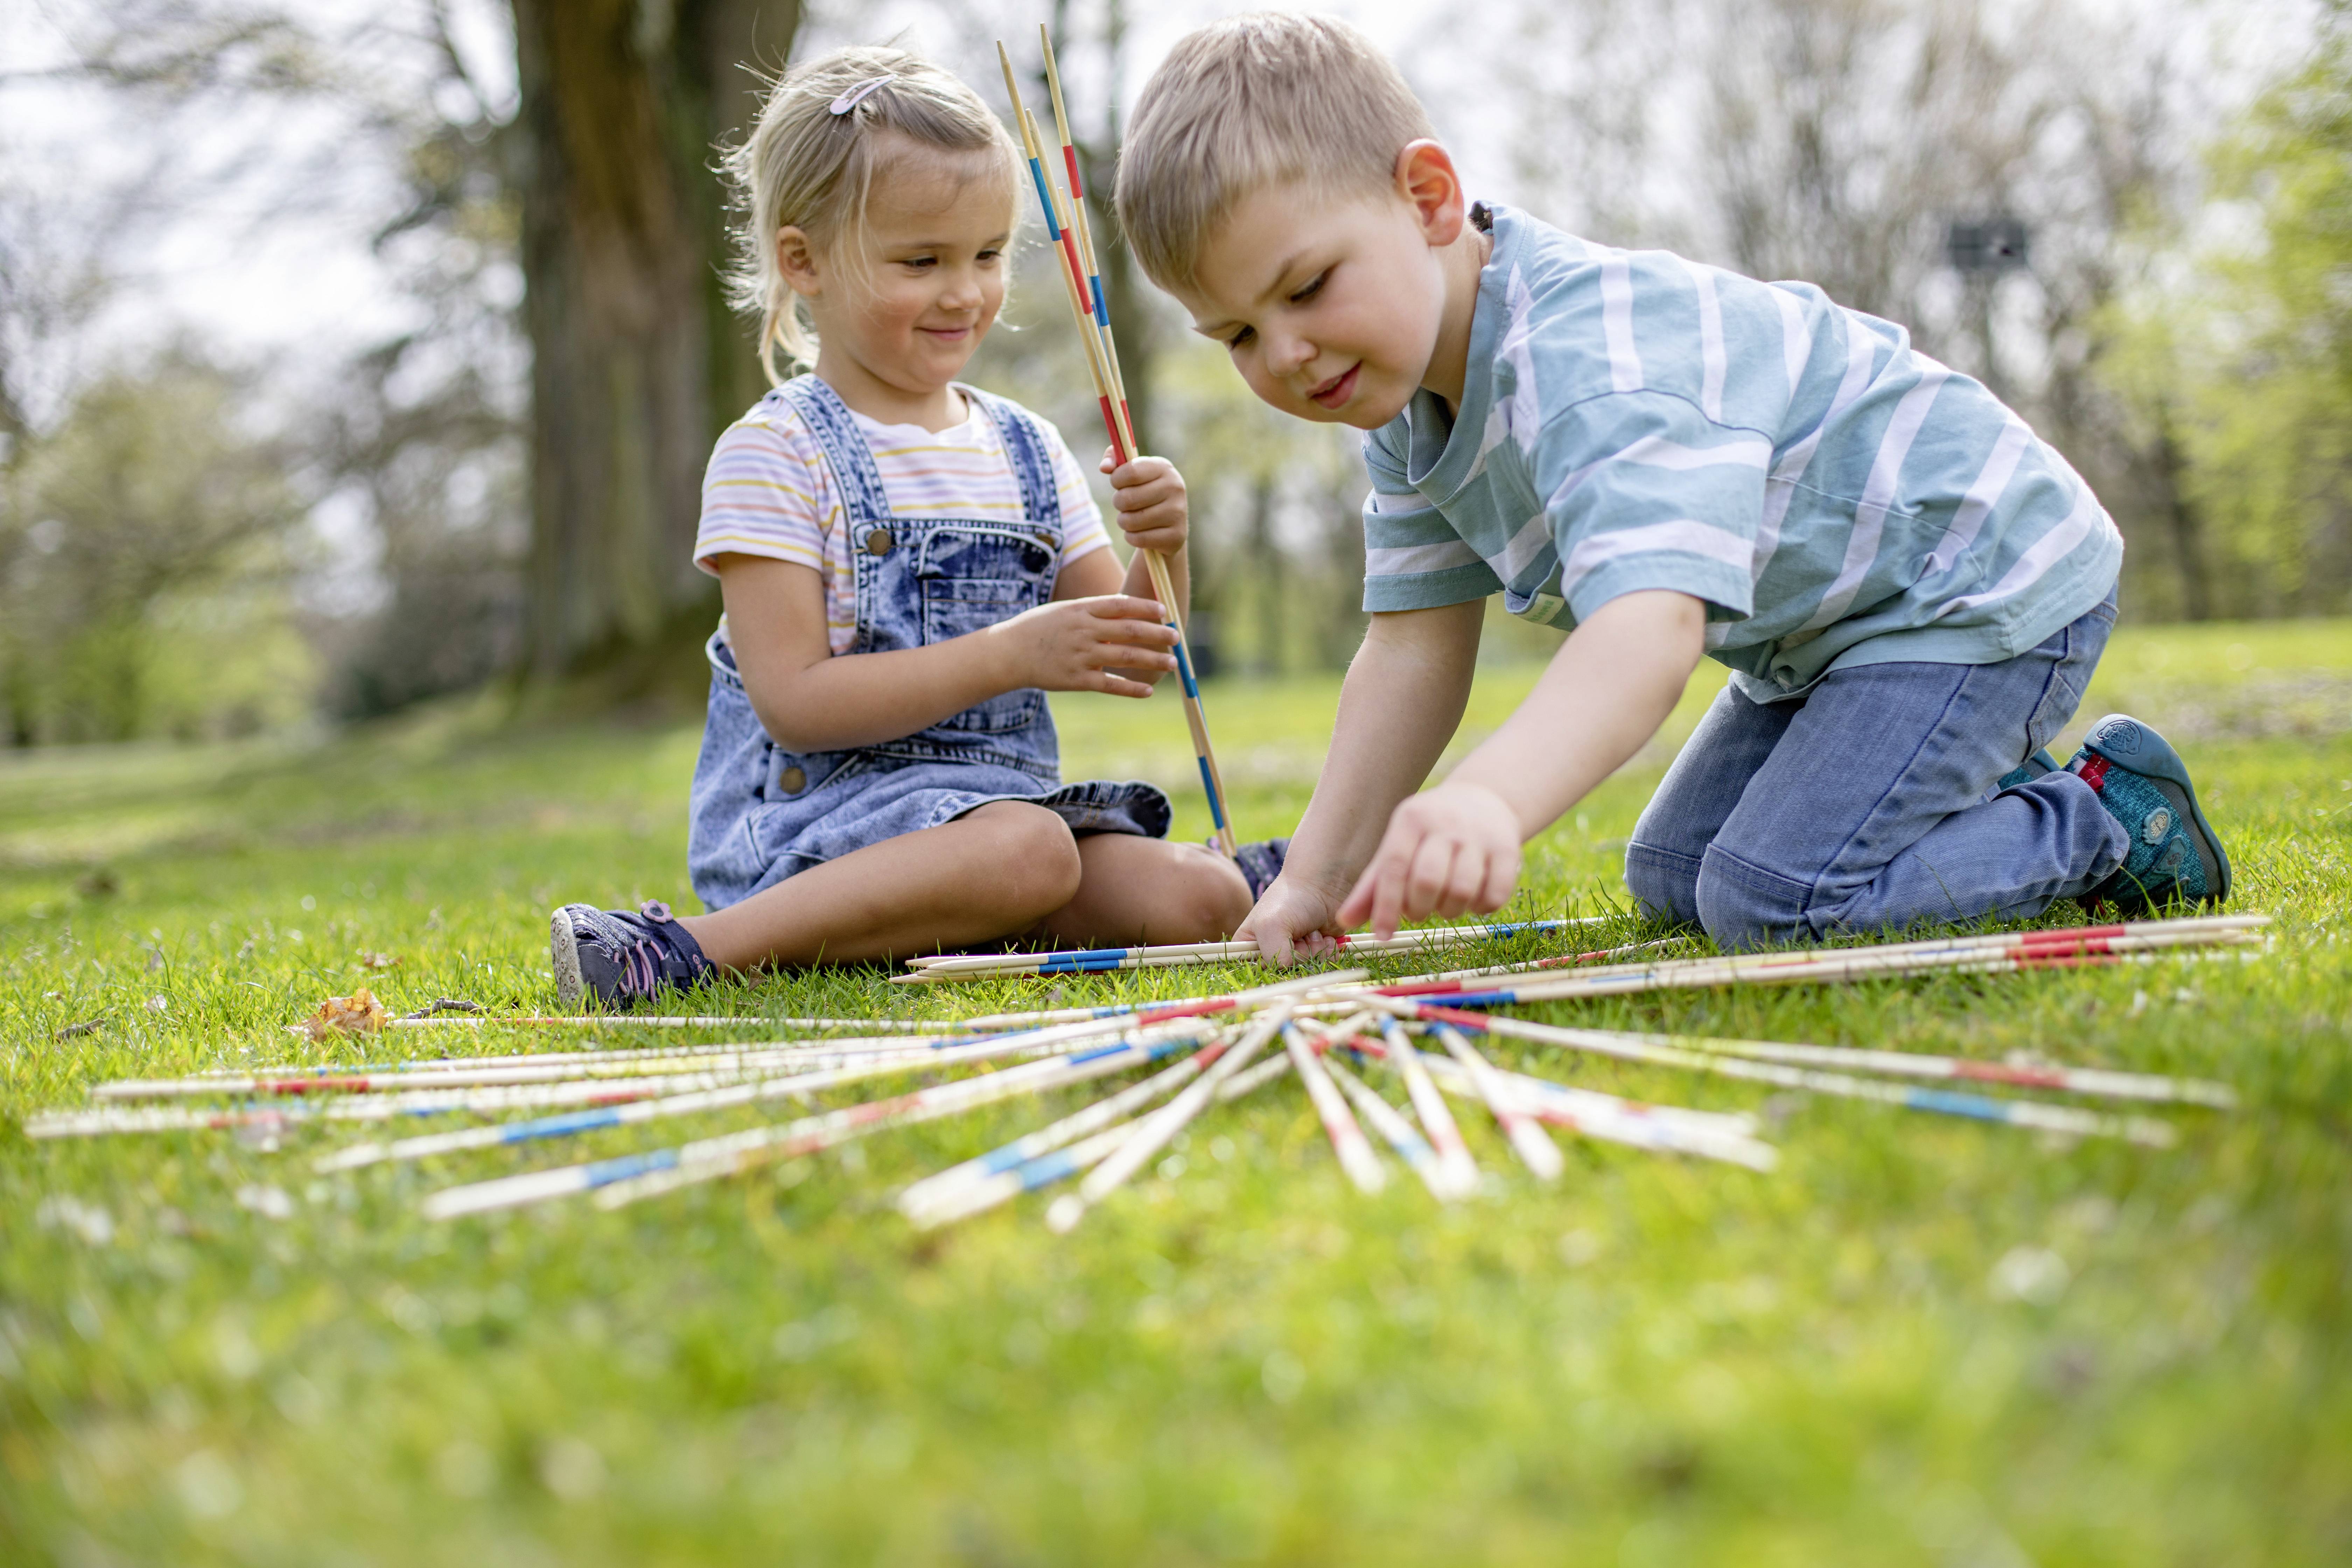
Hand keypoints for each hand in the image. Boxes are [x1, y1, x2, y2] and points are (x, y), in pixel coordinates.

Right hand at [988, 594, 1176, 697]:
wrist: (1008, 653)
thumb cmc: (1039, 629)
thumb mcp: (1064, 610)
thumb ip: (1093, 610)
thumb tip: (1127, 607)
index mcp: (1081, 609)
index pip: (1121, 605)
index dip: (1146, 607)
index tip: (1165, 611)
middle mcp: (1084, 631)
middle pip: (1130, 631)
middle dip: (1158, 634)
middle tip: (1177, 637)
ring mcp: (1081, 655)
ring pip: (1126, 657)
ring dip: (1153, 660)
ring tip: (1172, 663)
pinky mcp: (1077, 679)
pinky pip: (1111, 684)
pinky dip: (1132, 688)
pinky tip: (1149, 690)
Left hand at [1100, 450, 1187, 554]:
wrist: (1168, 523)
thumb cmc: (1143, 492)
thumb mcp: (1131, 471)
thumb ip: (1114, 460)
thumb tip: (1104, 467)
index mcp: (1164, 467)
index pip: (1130, 471)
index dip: (1116, 479)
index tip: (1118, 483)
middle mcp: (1175, 487)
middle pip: (1127, 498)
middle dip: (1118, 502)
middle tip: (1124, 504)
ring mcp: (1178, 512)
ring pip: (1130, 521)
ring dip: (1124, 521)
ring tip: (1132, 517)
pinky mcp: (1176, 536)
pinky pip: (1138, 538)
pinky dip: (1132, 537)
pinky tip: (1140, 532)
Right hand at [1236, 872, 1348, 967]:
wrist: (1324, 883)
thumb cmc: (1291, 898)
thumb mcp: (1271, 926)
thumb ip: (1272, 954)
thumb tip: (1287, 969)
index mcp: (1248, 944)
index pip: (1254, 971)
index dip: (1270, 965)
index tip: (1281, 945)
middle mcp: (1270, 950)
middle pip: (1283, 972)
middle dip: (1297, 955)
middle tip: (1300, 933)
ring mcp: (1294, 951)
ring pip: (1305, 969)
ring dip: (1314, 951)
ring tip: (1313, 930)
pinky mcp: (1316, 951)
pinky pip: (1324, 964)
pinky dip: (1328, 952)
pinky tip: (1326, 937)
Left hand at [1334, 781, 1522, 937]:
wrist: (1484, 801)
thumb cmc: (1428, 834)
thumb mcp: (1397, 847)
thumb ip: (1372, 886)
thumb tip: (1343, 921)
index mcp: (1411, 819)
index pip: (1394, 867)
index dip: (1386, 905)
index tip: (1381, 935)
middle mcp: (1445, 823)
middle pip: (1428, 881)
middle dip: (1418, 909)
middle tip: (1419, 910)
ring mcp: (1479, 836)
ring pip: (1461, 892)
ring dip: (1449, 911)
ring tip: (1445, 901)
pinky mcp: (1509, 849)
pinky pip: (1493, 896)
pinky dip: (1480, 908)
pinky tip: (1473, 897)